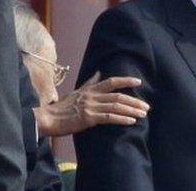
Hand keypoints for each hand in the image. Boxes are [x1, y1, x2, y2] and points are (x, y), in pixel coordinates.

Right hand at [34, 72, 149, 136]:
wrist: (48, 118)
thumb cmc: (62, 108)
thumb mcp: (76, 92)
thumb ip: (90, 83)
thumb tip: (99, 72)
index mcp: (90, 90)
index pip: (111, 82)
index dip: (126, 81)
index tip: (138, 82)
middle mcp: (92, 96)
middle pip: (118, 96)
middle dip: (134, 101)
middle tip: (146, 106)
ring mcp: (90, 106)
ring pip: (116, 106)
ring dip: (132, 110)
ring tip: (143, 114)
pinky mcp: (88, 118)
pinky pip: (109, 117)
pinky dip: (122, 119)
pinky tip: (131, 121)